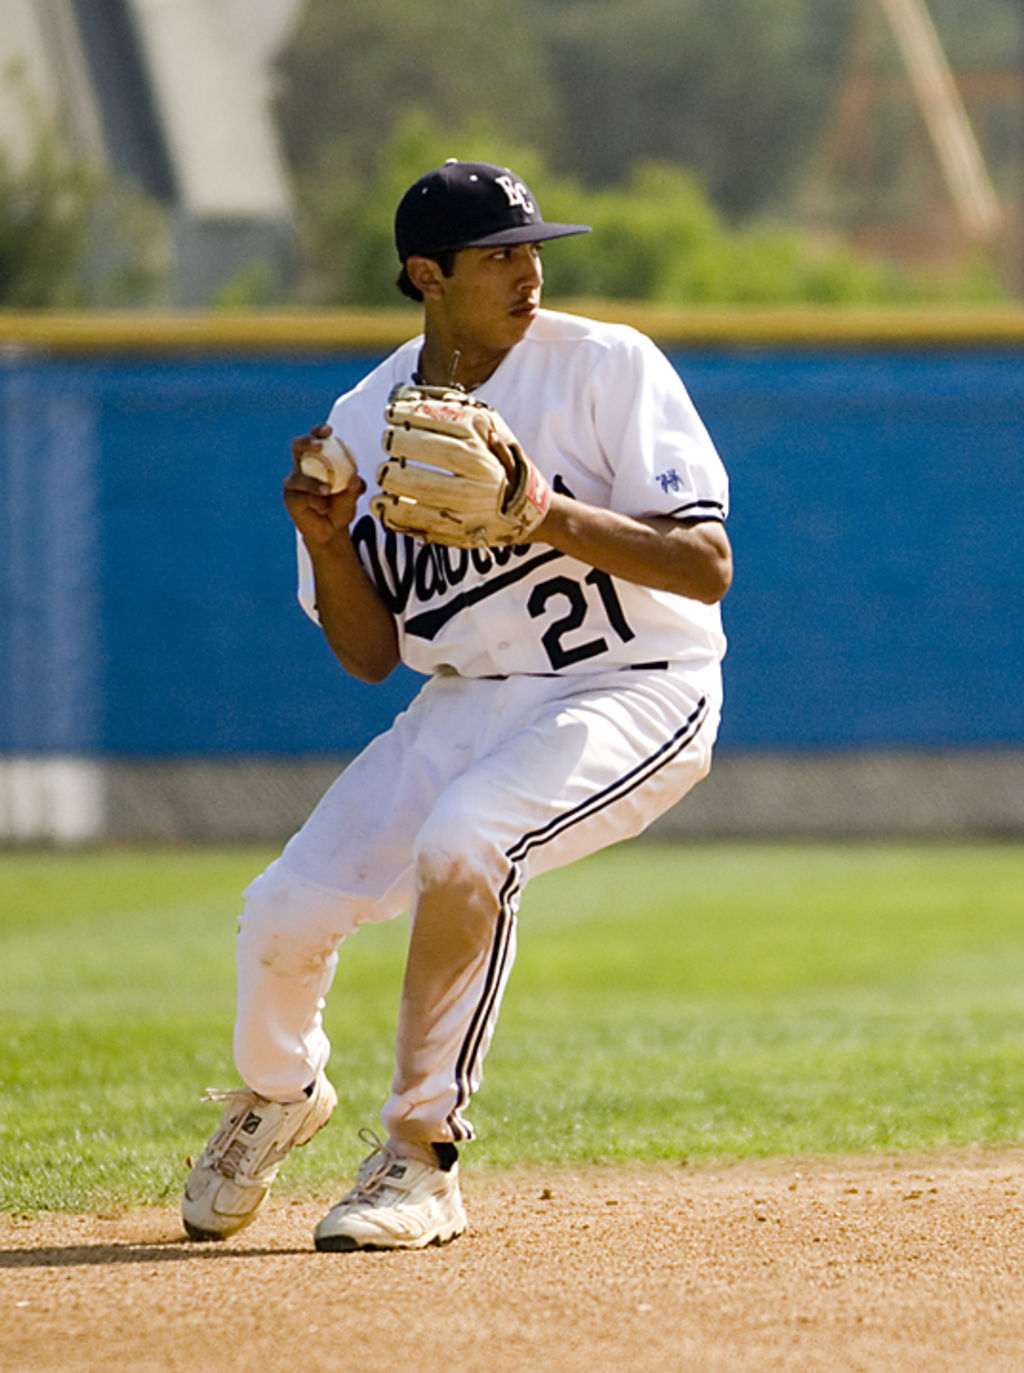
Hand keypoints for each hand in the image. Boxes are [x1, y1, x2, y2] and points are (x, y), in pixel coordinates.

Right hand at [284, 425, 364, 545]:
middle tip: (319, 446)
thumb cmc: (340, 507)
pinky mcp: (290, 498)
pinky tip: (322, 508)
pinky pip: (300, 496)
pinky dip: (314, 501)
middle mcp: (302, 467)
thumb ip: (354, 487)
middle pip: (297, 446)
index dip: (318, 431)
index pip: (315, 439)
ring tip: (327, 491)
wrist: (331, 531)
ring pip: (300, 476)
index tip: (329, 430)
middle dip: (307, 441)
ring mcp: (294, 482)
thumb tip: (357, 479)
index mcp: (317, 460)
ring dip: (313, 483)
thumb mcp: (352, 496)